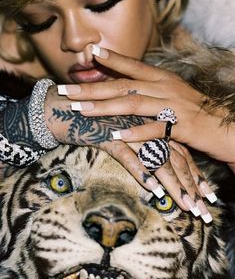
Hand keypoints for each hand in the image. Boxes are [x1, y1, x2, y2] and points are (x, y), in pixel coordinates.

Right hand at [45, 85, 212, 220]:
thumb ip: (141, 143)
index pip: (179, 150)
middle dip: (189, 185)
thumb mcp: (124, 130)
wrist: (64, 107)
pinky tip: (153, 191)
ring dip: (173, 185)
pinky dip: (142, 173)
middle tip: (201, 209)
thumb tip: (154, 167)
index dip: (193, 172)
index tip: (205, 194)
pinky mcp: (109, 136)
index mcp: (150, 122)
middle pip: (174, 157)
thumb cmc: (95, 120)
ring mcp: (128, 130)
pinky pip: (129, 157)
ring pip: (157, 159)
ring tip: (185, 206)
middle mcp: (144, 125)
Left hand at [60, 50, 234, 166]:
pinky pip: (154, 130)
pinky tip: (116, 135)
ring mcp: (172, 107)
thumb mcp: (171, 92)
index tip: (90, 54)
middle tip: (66, 91)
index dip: (112, 60)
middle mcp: (165, 88)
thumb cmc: (193, 110)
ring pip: (133, 103)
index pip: (132, 66)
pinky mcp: (180, 127)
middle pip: (123, 85)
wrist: (224, 126)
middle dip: (92, 88)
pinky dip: (135, 132)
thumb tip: (124, 84)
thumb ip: (149, 87)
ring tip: (81, 110)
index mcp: (162, 78)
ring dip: (105, 107)